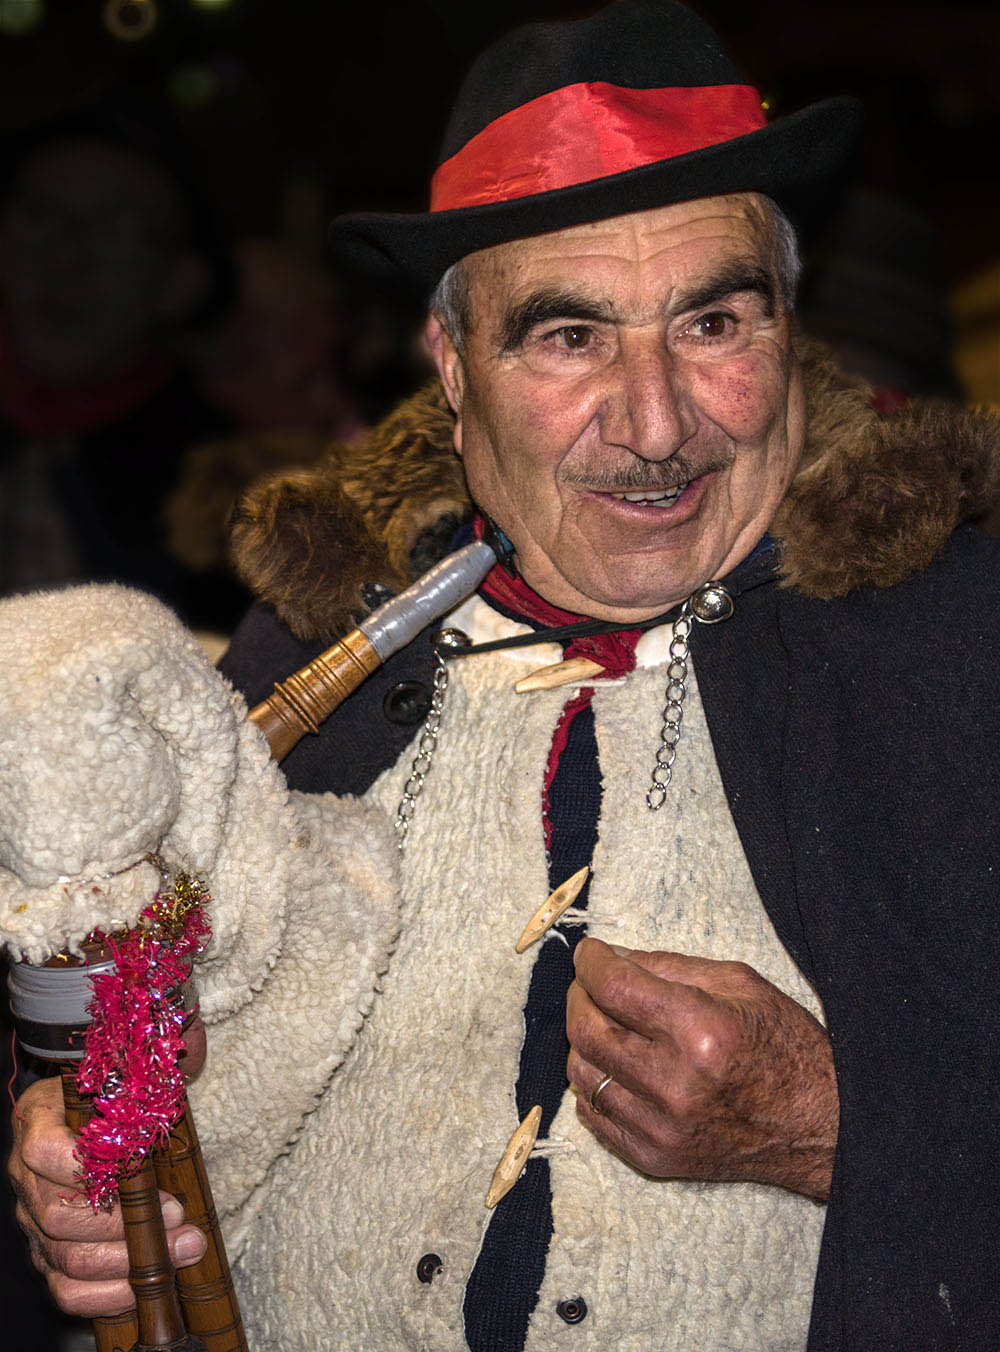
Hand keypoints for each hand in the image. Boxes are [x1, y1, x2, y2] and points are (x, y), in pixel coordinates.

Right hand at [7, 1022, 208, 1316]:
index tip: (142, 1166)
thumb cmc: (112, 1092)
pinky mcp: (49, 1255)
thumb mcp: (124, 1070)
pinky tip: (149, 1285)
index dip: (89, 1165)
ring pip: (65, 1258)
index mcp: (38, 1123)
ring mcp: (34, 1221)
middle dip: (124, 1226)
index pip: (45, 1150)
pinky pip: (67, 1289)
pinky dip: (109, 1295)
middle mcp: (27, 1177)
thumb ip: (147, 1066)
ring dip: (129, 1264)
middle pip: (58, 1215)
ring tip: (183, 1248)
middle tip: (179, 1218)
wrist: (91, 1113)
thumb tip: (189, 1057)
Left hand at [566, 937, 837, 1199]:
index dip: (591, 962)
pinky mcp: (655, 1158)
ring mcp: (661, 1128)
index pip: (613, 987)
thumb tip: (610, 958)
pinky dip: (594, 1082)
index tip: (590, 953)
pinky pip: (593, 1114)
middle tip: (591, 983)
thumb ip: (668, 966)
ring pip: (580, 1072)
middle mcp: (675, 1084)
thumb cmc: (784, 1045)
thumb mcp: (738, 984)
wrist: (820, 1126)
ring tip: (606, 1023)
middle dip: (580, 995)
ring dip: (584, 1039)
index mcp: (699, 1031)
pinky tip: (616, 1065)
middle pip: (586, 1029)